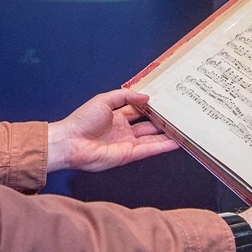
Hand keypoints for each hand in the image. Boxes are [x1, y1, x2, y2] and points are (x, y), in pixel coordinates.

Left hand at [47, 89, 178, 172]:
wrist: (71, 141)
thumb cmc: (82, 120)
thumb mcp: (104, 100)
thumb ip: (125, 96)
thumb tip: (145, 96)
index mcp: (115, 117)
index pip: (137, 111)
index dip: (149, 107)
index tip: (163, 102)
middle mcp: (122, 131)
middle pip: (147, 125)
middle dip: (160, 121)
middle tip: (177, 115)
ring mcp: (126, 143)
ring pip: (151, 139)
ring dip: (165, 135)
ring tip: (181, 129)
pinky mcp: (128, 155)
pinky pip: (148, 150)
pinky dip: (162, 146)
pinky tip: (175, 142)